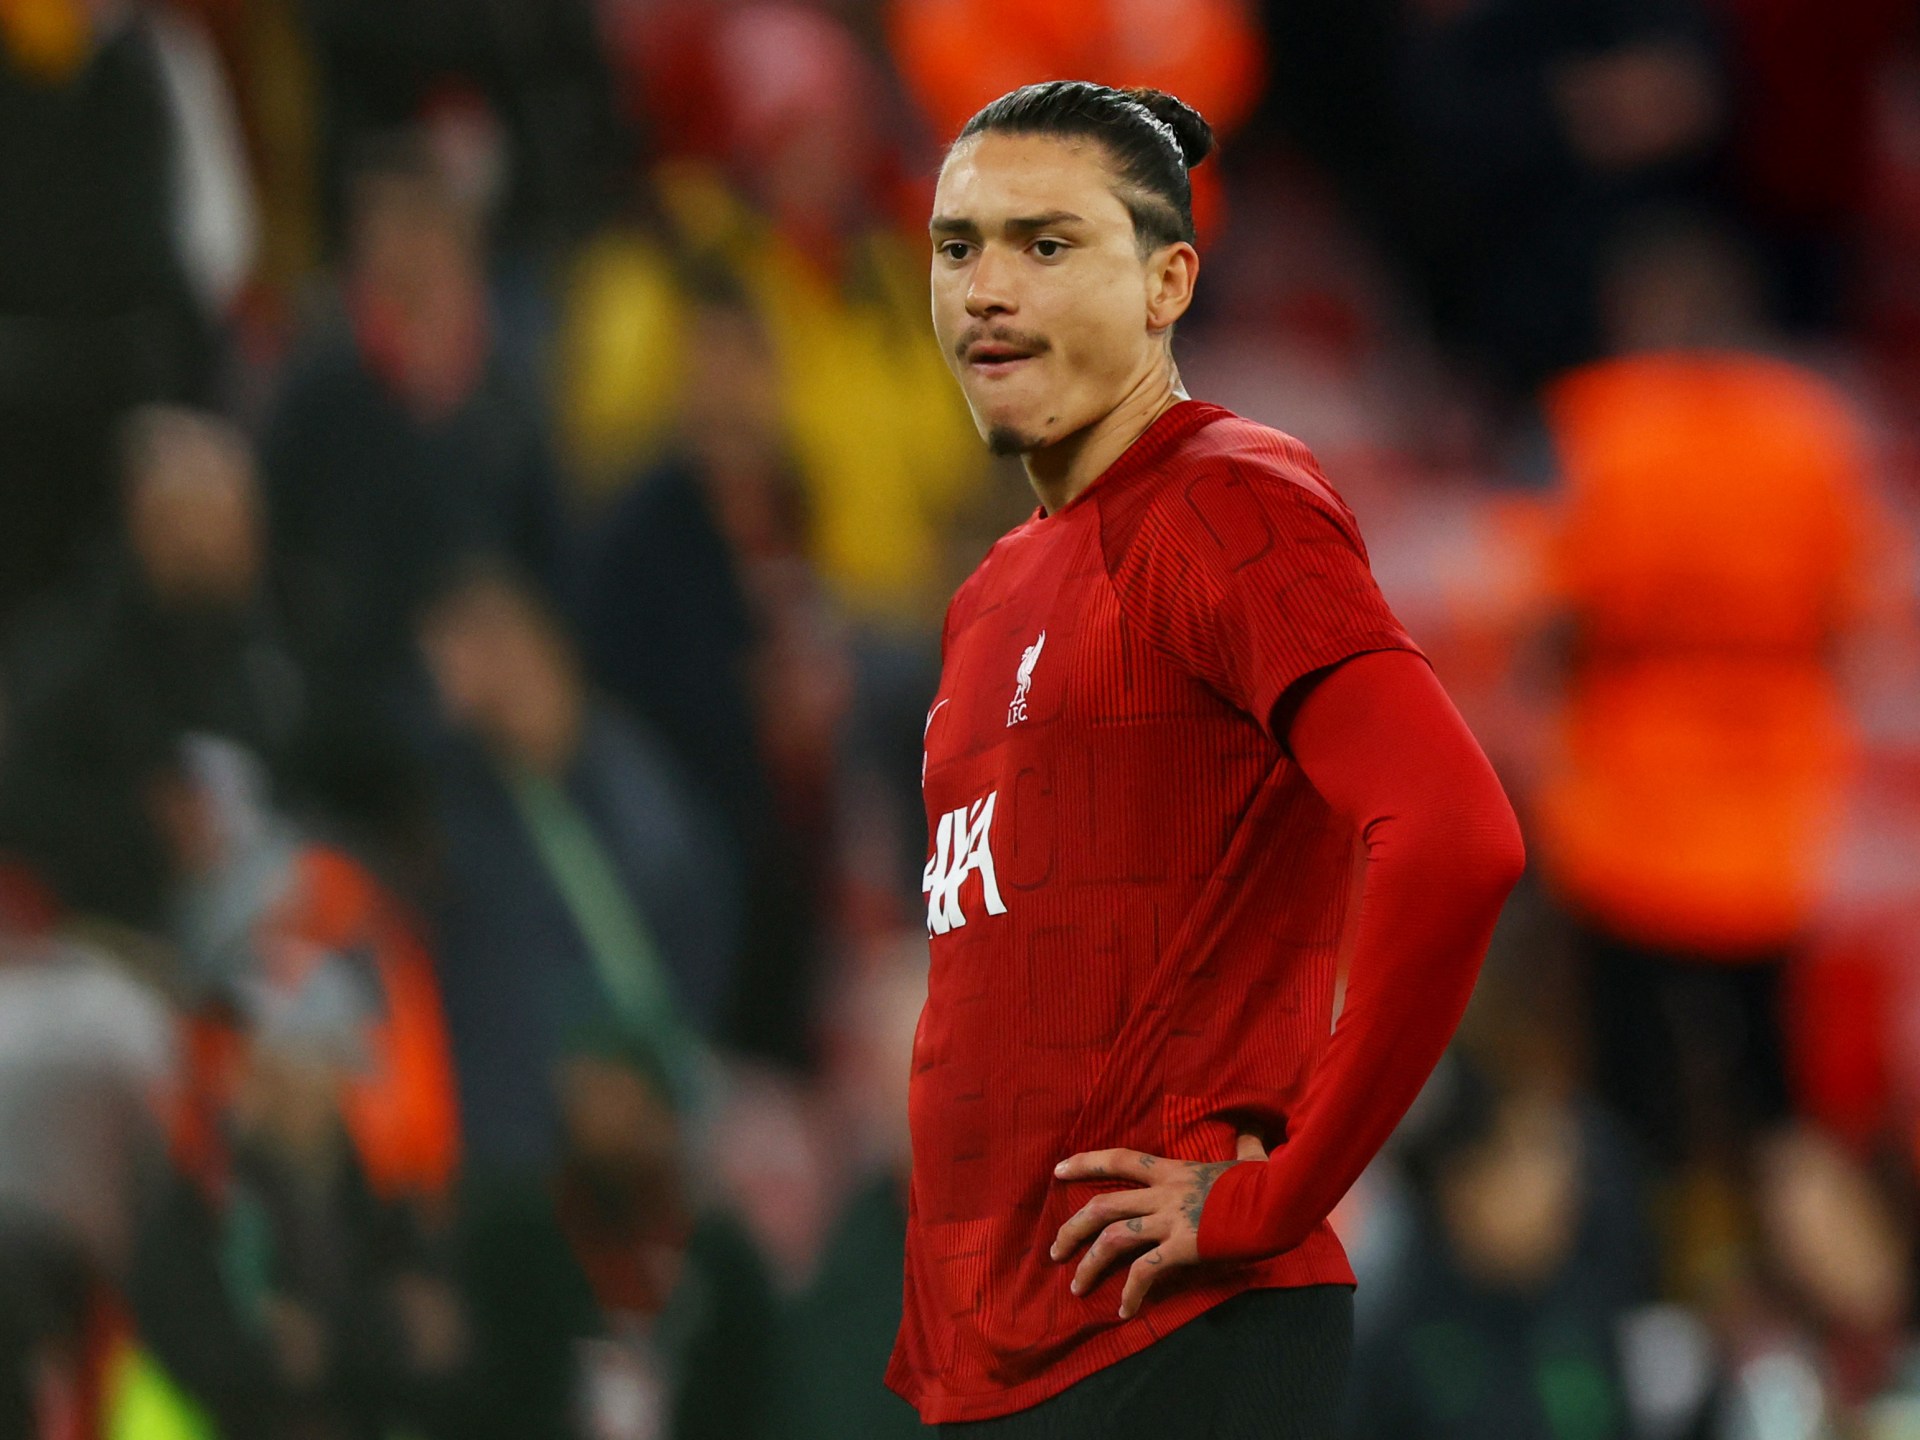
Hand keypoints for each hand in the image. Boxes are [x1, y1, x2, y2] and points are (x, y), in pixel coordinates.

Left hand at [1049, 1132, 1266, 1318]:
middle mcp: (1164, 1193)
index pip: (1118, 1160)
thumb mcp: (1249, 1157)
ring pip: (1114, 1239)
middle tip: (1054, 1249)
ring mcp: (1172, 1220)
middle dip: (1072, 1228)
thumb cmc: (1269, 1179)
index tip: (1057, 1171)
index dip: (1085, 1163)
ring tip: (1076, 1287)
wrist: (1283, 1199)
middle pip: (1103, 1206)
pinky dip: (1131, 1293)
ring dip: (1089, 1264)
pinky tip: (1125, 1311)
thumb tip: (1252, 1128)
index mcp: (1173, 1171)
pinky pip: (1147, 1272)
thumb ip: (1244, 1144)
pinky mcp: (1185, 1247)